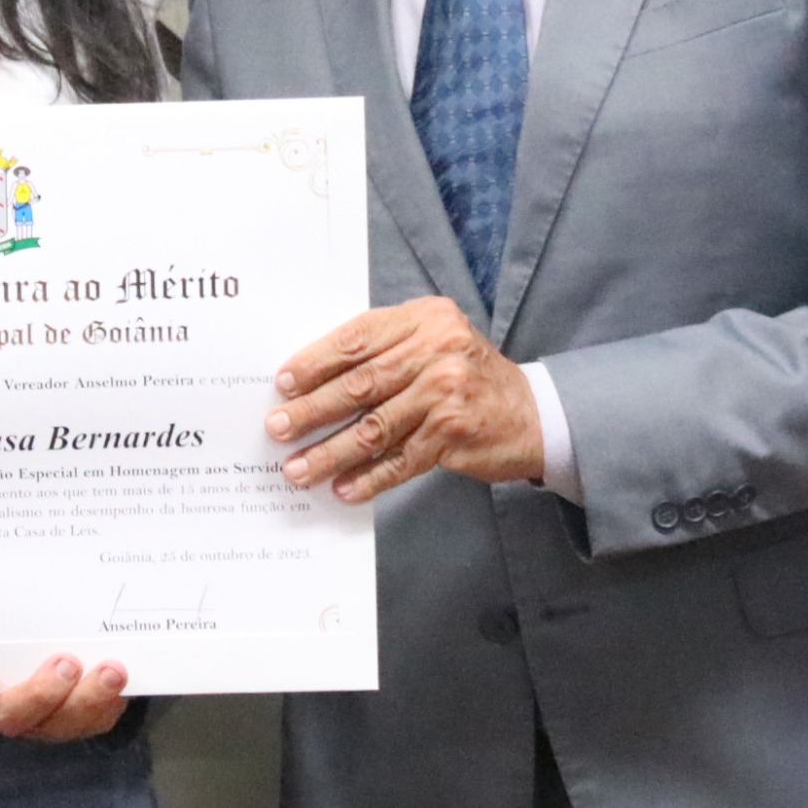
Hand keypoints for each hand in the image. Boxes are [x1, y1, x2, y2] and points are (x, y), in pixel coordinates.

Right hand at [0, 656, 130, 742]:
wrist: (33, 622)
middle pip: (11, 718)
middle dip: (40, 694)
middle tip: (65, 662)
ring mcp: (38, 716)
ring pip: (58, 723)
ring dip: (86, 698)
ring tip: (110, 669)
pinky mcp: (74, 716)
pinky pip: (92, 718)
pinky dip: (108, 699)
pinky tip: (125, 669)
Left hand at [267, 298, 542, 504]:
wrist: (531, 413)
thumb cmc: (467, 377)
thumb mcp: (433, 343)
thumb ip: (386, 351)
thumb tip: (313, 382)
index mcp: (425, 318)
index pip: (358, 337)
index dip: (316, 361)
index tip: (284, 383)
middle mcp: (438, 349)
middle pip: (360, 383)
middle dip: (312, 410)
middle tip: (277, 428)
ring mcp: (447, 392)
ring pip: (374, 427)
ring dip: (331, 452)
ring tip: (298, 469)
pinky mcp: (454, 434)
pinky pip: (399, 461)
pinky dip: (368, 478)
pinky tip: (343, 489)